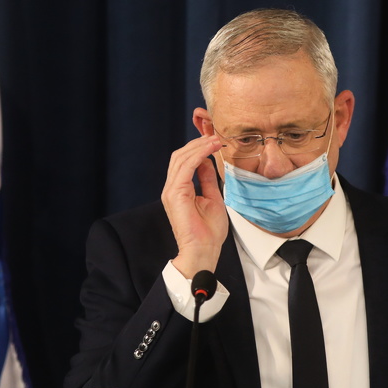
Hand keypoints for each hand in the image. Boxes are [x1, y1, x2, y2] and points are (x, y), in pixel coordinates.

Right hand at [161, 135, 228, 277]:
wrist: (203, 251)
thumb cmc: (208, 232)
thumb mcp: (212, 198)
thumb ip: (207, 179)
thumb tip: (207, 162)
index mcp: (179, 189)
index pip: (184, 161)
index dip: (198, 148)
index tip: (215, 140)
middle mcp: (172, 188)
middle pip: (180, 155)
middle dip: (198, 143)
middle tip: (216, 136)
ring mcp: (171, 190)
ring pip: (181, 158)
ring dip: (200, 146)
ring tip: (216, 140)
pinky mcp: (175, 194)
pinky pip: (185, 167)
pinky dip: (198, 154)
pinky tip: (211, 149)